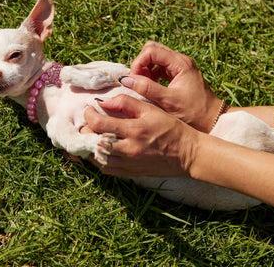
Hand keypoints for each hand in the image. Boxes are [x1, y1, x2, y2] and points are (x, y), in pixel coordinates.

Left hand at [84, 94, 199, 176]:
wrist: (187, 153)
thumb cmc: (170, 128)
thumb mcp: (151, 109)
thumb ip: (126, 102)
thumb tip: (104, 102)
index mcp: (133, 130)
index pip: (99, 124)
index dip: (89, 116)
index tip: (89, 110)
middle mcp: (128, 149)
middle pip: (94, 143)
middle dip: (86, 132)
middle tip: (86, 124)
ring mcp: (129, 163)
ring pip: (98, 159)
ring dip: (90, 148)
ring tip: (91, 137)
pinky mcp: (131, 173)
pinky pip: (107, 169)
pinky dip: (99, 161)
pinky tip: (101, 152)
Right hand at [119, 41, 222, 131]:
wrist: (213, 120)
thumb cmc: (194, 112)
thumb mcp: (168, 101)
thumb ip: (147, 89)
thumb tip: (126, 80)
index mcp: (180, 63)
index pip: (151, 51)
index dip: (139, 63)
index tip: (133, 79)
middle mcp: (181, 60)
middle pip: (153, 50)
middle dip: (141, 63)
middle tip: (137, 81)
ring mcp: (180, 66)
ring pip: (156, 58)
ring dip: (146, 69)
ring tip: (143, 86)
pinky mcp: (179, 74)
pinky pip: (160, 67)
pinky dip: (152, 74)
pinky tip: (150, 88)